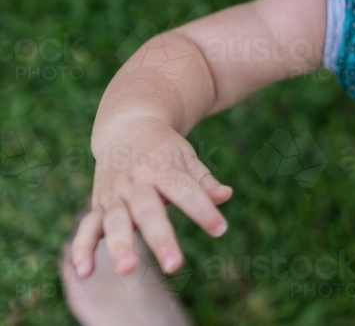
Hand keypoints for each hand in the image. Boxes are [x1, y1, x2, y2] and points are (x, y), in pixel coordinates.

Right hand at [70, 115, 232, 276]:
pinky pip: (87, 228)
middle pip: (148, 211)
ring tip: (127, 270)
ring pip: (115, 221)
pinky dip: (83, 249)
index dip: (203, 211)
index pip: (185, 191)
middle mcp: (136, 182)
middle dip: (160, 238)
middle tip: (174, 265)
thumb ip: (203, 180)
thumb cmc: (164, 149)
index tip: (220, 229)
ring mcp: (114, 195)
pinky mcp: (98, 205)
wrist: (126, 128)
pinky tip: (84, 273)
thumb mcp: (186, 157)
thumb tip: (225, 196)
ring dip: (119, 246)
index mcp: (162, 168)